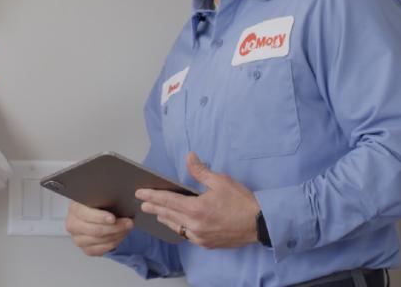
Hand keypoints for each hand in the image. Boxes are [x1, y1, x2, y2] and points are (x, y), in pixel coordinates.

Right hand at [65, 201, 133, 255]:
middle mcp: (72, 224)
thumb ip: (106, 195)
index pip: (85, 214)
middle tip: (128, 223)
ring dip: (116, 235)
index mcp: (74, 208)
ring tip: (127, 228)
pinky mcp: (85, 249)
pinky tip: (120, 236)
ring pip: (100, 240)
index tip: (113, 218)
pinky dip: (113, 243)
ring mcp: (77, 238)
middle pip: (95, 230)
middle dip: (115, 227)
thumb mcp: (100, 195)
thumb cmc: (98, 203)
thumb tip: (123, 197)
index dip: (100, 217)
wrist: (95, 213)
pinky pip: (100, 250)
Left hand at [135, 152, 259, 248]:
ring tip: (157, 212)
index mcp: (196, 209)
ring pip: (176, 227)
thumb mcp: (221, 181)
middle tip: (143, 203)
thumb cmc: (242, 201)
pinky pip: (187, 236)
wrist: (260, 224)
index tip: (140, 193)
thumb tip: (189, 157)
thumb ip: (201, 171)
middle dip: (154, 207)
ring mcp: (200, 237)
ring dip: (165, 218)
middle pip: (168, 215)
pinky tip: (177, 224)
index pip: (167, 201)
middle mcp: (195, 225)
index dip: (152, 196)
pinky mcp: (207, 244)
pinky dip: (179, 228)